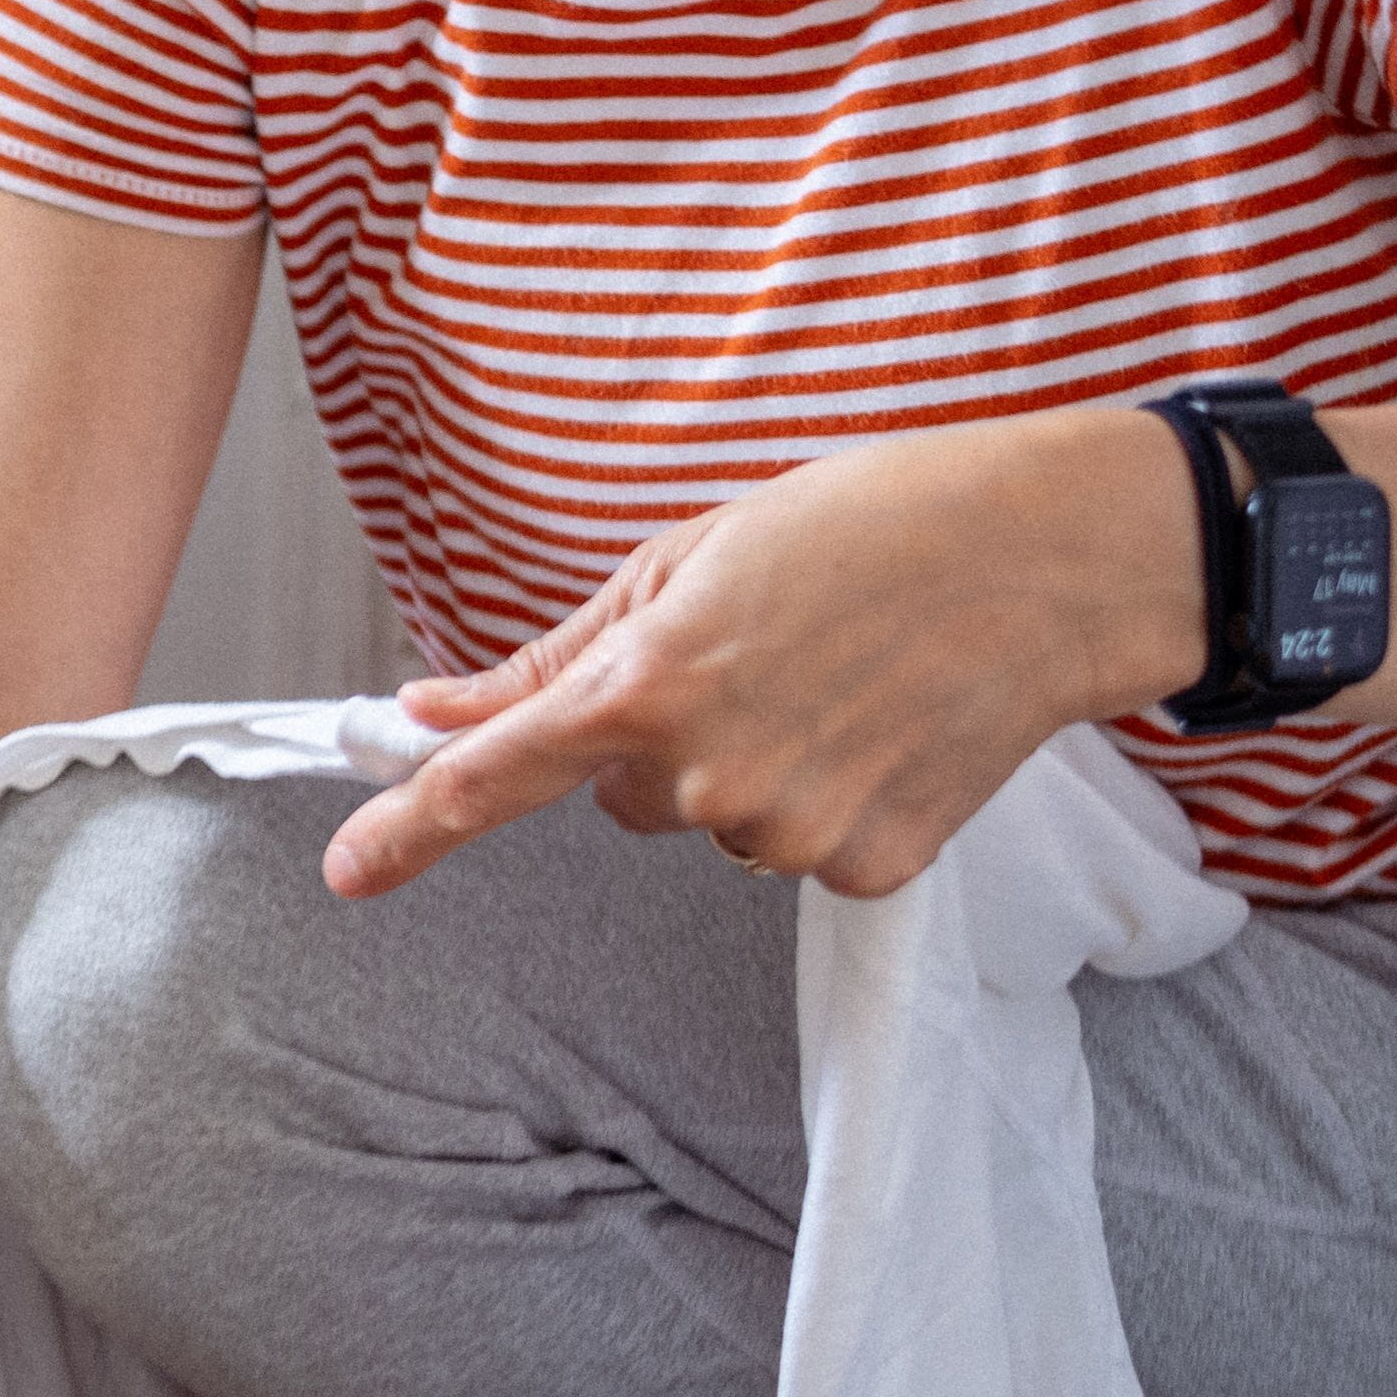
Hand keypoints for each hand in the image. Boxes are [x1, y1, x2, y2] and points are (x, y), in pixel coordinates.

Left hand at [320, 406, 1196, 904]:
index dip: (415, 826)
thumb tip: (436, 708)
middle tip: (759, 655)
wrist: (1048, 558)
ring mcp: (794, 833)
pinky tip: (884, 729)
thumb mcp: (689, 558)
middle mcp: (711, 777)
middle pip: (623, 798)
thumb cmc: (866, 524)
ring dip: (750, 767)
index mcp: (652, 683)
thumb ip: (556, 656)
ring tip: (835, 679)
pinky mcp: (869, 870)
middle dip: (663, 738)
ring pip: (714, 826)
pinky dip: (830, 801)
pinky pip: (801, 852)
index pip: (502, 776)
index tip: (348, 871)